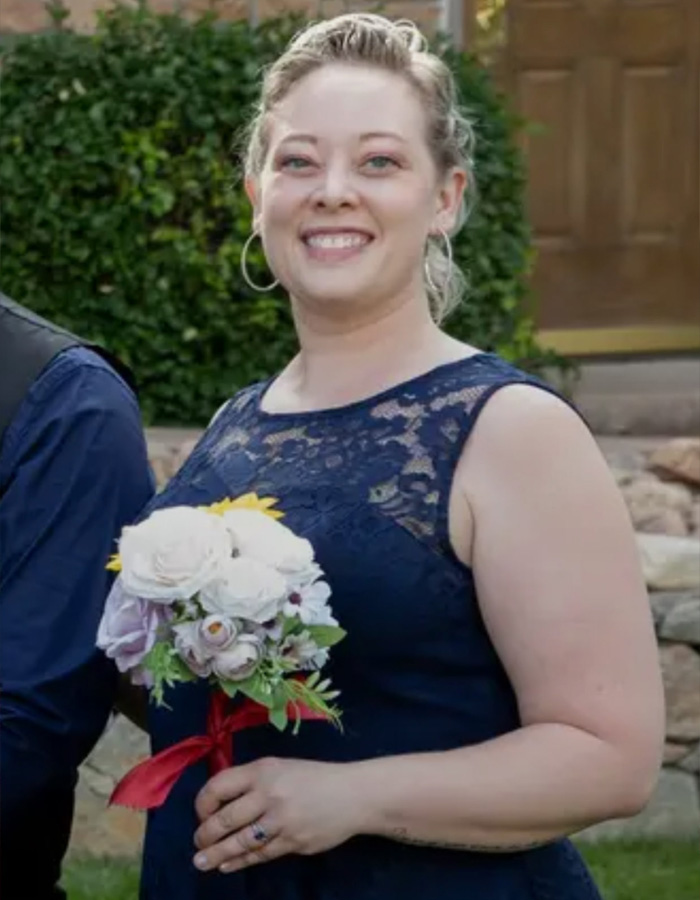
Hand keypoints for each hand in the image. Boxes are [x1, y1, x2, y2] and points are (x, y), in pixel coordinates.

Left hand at [193, 757, 364, 873]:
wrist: (353, 794)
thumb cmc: (313, 778)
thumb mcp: (281, 768)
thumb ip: (253, 782)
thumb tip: (220, 803)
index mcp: (263, 770)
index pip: (219, 786)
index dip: (203, 804)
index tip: (201, 814)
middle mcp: (269, 793)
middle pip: (225, 819)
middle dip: (205, 835)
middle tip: (198, 843)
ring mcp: (281, 820)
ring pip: (239, 842)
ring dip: (216, 854)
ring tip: (202, 862)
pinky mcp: (292, 842)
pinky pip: (259, 855)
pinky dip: (240, 862)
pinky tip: (228, 866)